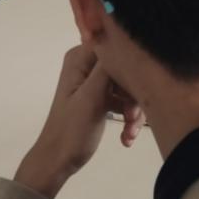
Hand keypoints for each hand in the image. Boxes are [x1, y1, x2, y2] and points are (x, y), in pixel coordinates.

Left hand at [12, 45, 140, 198]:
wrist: (58, 161)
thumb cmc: (72, 130)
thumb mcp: (92, 97)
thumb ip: (107, 67)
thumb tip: (121, 36)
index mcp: (80, 58)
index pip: (117, 47)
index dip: (132, 65)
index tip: (140, 87)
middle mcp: (87, 65)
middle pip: (125, 69)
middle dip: (133, 95)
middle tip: (132, 118)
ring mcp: (94, 82)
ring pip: (128, 87)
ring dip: (133, 111)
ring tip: (129, 132)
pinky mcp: (100, 98)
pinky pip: (123, 101)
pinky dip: (128, 119)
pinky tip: (127, 137)